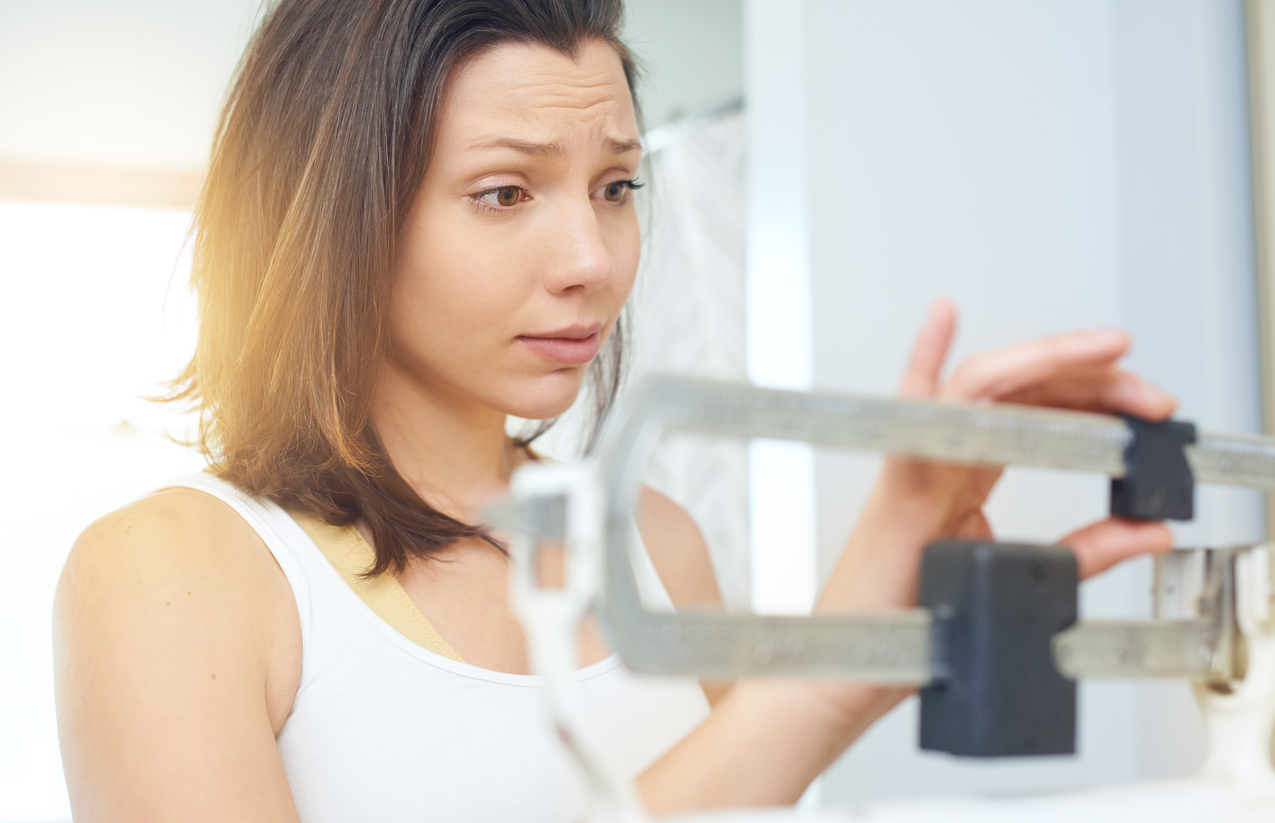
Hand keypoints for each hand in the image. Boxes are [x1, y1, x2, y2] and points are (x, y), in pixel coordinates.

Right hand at [819, 299, 1176, 612]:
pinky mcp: (903, 490)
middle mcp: (944, 462)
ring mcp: (920, 468)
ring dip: (1048, 362)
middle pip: (1021, 393)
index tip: (1153, 406)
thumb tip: (1150, 529)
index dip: (1098, 399)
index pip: (1038, 414)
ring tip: (1106, 349)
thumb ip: (1085, 552)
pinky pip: (912, 417)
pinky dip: (922, 362)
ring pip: (983, 389)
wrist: (858, 670)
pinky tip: (943, 317)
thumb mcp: (1023, 579)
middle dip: (1093, 380)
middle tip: (1153, 393)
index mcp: (965, 479)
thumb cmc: (917, 629)